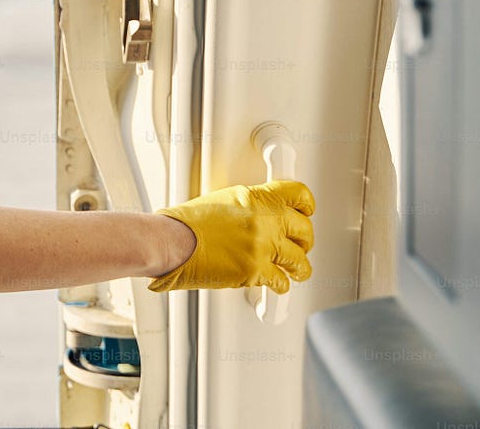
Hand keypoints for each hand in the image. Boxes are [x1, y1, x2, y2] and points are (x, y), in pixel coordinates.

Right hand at [147, 179, 315, 292]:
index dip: (306, 205)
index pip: (297, 194)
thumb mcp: (222, 201)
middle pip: (304, 229)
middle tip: (301, 244)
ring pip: (299, 259)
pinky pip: (281, 281)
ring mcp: (262, 246)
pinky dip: (280, 285)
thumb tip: (260, 216)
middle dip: (305, 239)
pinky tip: (277, 284)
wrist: (172, 241)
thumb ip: (249, 207)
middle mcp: (263, 220)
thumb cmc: (186, 222)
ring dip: (299, 267)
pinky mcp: (255, 271)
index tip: (306, 211)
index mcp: (255, 198)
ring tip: (297, 270)